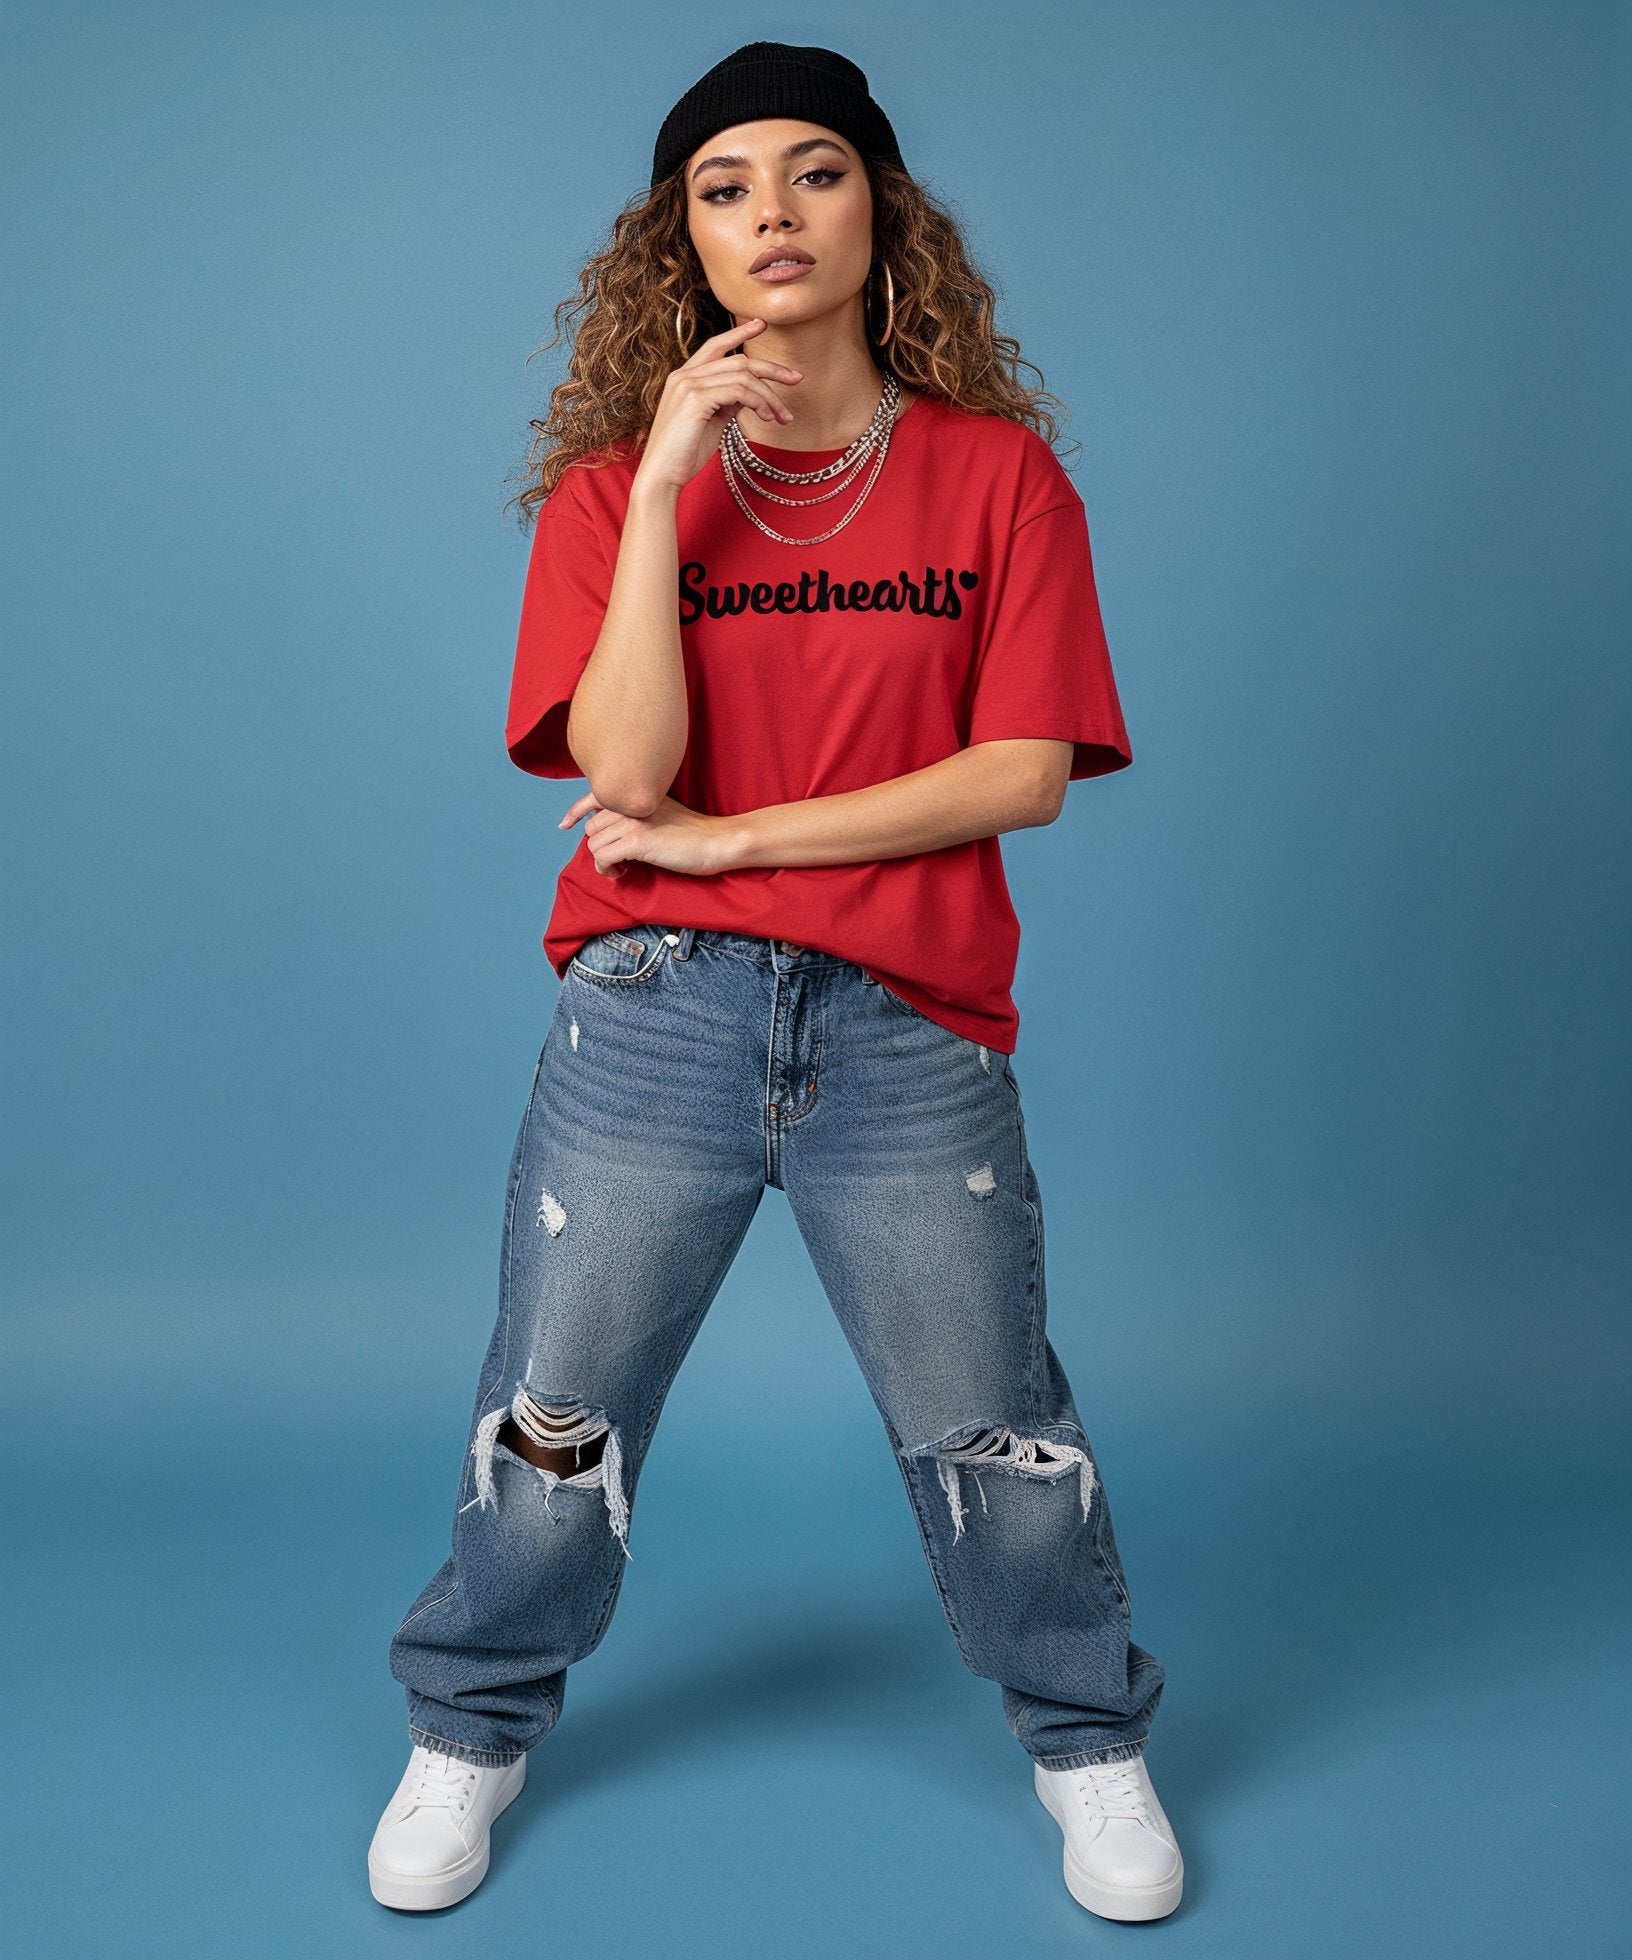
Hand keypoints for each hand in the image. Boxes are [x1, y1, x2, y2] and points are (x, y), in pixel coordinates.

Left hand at [558, 789, 737, 877]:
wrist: (716, 841)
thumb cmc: (693, 833)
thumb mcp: (661, 813)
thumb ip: (636, 814)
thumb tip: (611, 832)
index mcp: (636, 794)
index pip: (593, 796)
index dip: (575, 812)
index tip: (566, 824)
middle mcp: (630, 803)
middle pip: (591, 828)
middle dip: (600, 847)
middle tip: (619, 859)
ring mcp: (632, 821)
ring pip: (593, 844)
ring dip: (603, 862)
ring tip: (623, 867)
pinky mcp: (636, 841)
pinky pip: (602, 857)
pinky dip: (607, 869)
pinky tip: (624, 871)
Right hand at [632, 317, 801, 497]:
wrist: (662, 476)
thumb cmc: (684, 454)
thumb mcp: (710, 422)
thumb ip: (726, 402)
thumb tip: (750, 394)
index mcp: (684, 378)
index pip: (715, 346)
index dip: (739, 334)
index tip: (761, 325)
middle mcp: (684, 376)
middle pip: (737, 361)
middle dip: (771, 369)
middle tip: (797, 378)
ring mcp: (688, 385)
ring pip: (743, 377)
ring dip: (769, 396)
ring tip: (782, 417)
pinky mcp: (695, 399)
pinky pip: (739, 391)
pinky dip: (759, 403)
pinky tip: (767, 417)